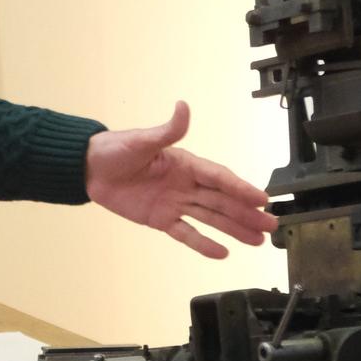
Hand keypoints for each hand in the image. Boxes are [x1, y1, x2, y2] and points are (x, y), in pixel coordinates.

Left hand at [85, 102, 278, 259]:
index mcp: (185, 164)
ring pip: (211, 218)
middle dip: (247, 213)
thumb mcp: (141, 140)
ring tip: (258, 240)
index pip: (219, 178)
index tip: (262, 199)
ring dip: (234, 229)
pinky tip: (223, 252)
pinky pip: (186, 233)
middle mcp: (185, 185)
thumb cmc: (114, 149)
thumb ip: (167, 130)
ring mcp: (175, 203)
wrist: (89, 169)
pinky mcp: (160, 219)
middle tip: (272, 224)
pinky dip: (203, 244)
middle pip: (222, 201)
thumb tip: (182, 107)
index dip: (241, 188)